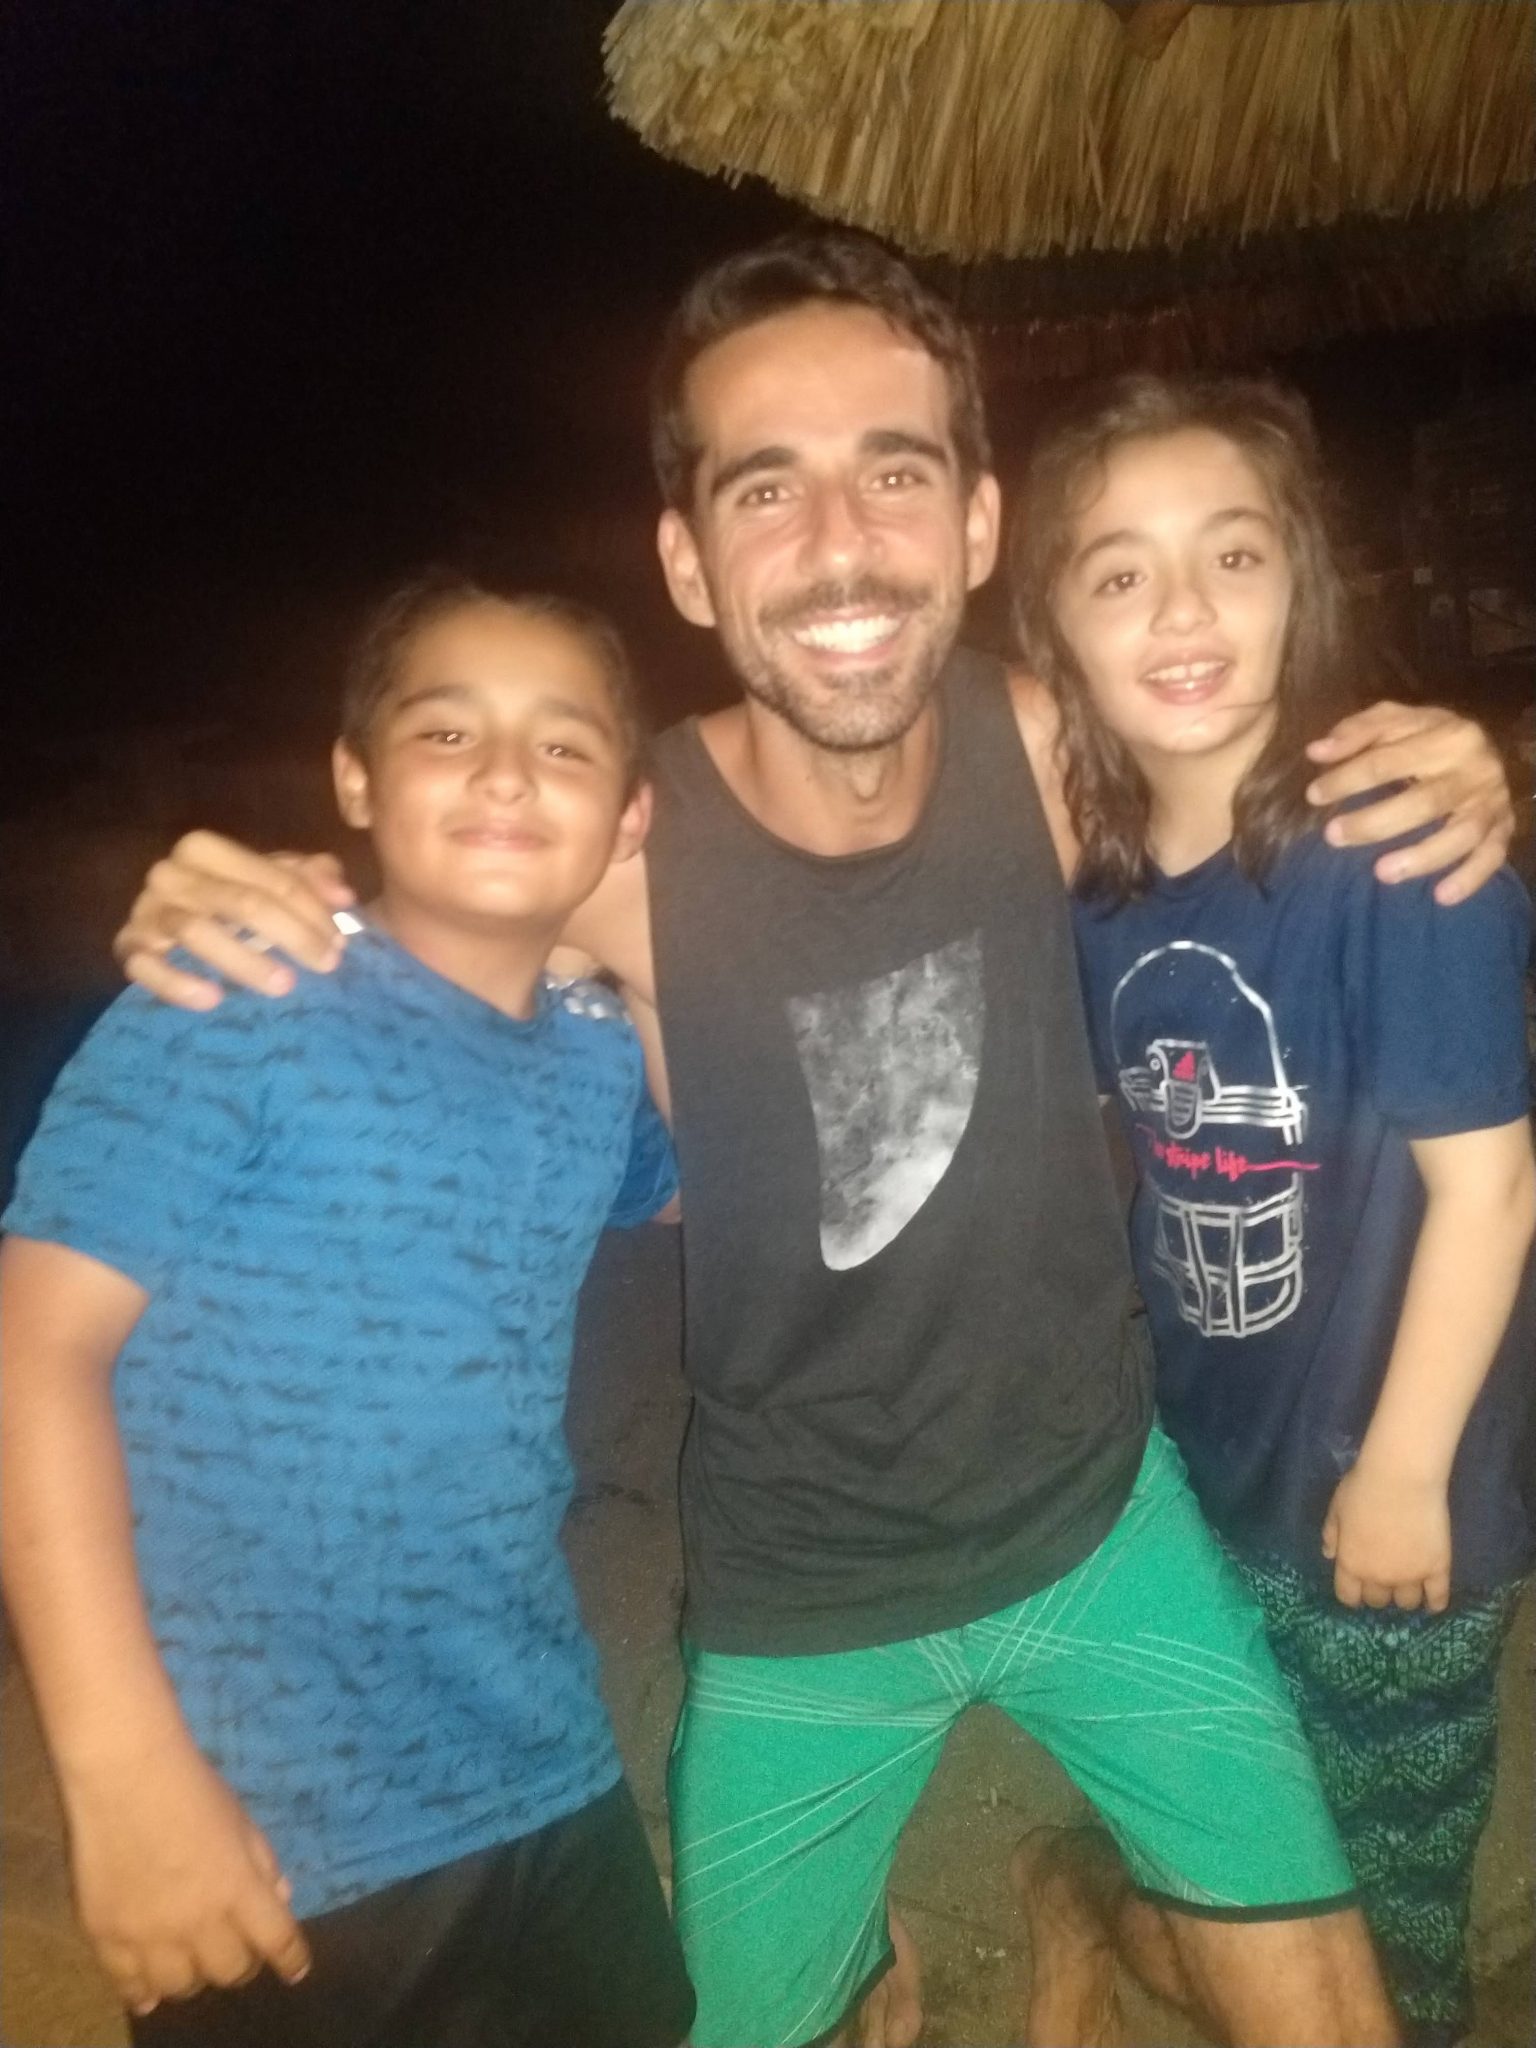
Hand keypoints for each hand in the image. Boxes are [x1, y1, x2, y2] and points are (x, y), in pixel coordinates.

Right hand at [64, 1741, 310, 2014]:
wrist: (124, 1775)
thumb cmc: (192, 1788)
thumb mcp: (242, 1821)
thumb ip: (263, 1865)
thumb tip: (280, 1901)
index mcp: (239, 1888)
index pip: (277, 1941)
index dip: (292, 1959)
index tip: (296, 1969)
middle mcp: (198, 1921)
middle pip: (230, 1972)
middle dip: (241, 1965)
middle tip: (236, 1952)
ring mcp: (150, 1935)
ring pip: (182, 1987)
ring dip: (194, 1978)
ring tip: (192, 1965)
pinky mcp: (107, 1938)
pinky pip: (130, 1986)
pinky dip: (144, 1992)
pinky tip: (151, 1991)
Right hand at [114, 832, 354, 1008]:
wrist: (170, 932)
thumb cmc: (232, 902)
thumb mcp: (272, 883)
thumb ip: (312, 878)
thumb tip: (342, 895)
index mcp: (203, 849)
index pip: (270, 877)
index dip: (312, 910)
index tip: (341, 943)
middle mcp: (169, 873)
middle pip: (239, 901)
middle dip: (291, 934)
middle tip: (327, 965)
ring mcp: (145, 911)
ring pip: (195, 930)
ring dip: (244, 960)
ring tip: (285, 986)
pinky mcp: (128, 949)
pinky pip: (144, 966)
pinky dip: (177, 983)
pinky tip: (212, 999)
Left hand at [1305, 701, 1513, 904]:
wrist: (1485, 749)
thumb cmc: (1428, 738)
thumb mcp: (1395, 722)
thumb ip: (1357, 732)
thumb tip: (1317, 751)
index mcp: (1446, 735)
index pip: (1389, 761)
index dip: (1348, 779)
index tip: (1314, 796)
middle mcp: (1475, 768)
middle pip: (1425, 802)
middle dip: (1375, 823)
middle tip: (1333, 837)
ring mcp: (1491, 801)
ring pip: (1460, 834)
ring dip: (1421, 857)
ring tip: (1381, 873)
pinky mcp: (1504, 828)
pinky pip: (1491, 857)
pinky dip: (1469, 878)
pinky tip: (1440, 897)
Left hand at [1322, 1464, 1451, 1611]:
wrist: (1401, 1478)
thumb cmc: (1363, 1488)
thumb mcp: (1336, 1508)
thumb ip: (1331, 1534)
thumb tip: (1329, 1555)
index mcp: (1351, 1564)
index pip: (1348, 1597)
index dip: (1352, 1594)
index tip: (1357, 1588)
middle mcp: (1379, 1577)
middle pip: (1377, 1601)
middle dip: (1378, 1592)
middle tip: (1384, 1578)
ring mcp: (1410, 1576)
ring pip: (1406, 1603)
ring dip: (1404, 1596)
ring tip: (1408, 1584)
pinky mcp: (1437, 1569)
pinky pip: (1438, 1598)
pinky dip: (1435, 1603)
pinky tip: (1433, 1601)